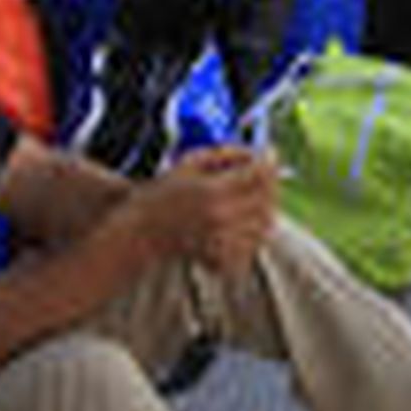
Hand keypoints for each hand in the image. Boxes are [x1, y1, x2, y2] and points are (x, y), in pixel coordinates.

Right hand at [140, 147, 277, 276]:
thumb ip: (225, 154)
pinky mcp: (223, 258)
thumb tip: (255, 152)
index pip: (259, 174)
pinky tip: (245, 222)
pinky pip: (254, 245)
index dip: (269, 160)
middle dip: (270, 182)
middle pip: (267, 198)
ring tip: (254, 197)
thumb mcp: (189, 163)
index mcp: (213, 191)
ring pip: (266, 223)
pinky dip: (256, 232)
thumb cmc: (163, 194)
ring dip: (266, 207)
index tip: (269, 154)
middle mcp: (222, 218)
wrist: (140, 232)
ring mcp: (224, 241)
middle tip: (264, 174)